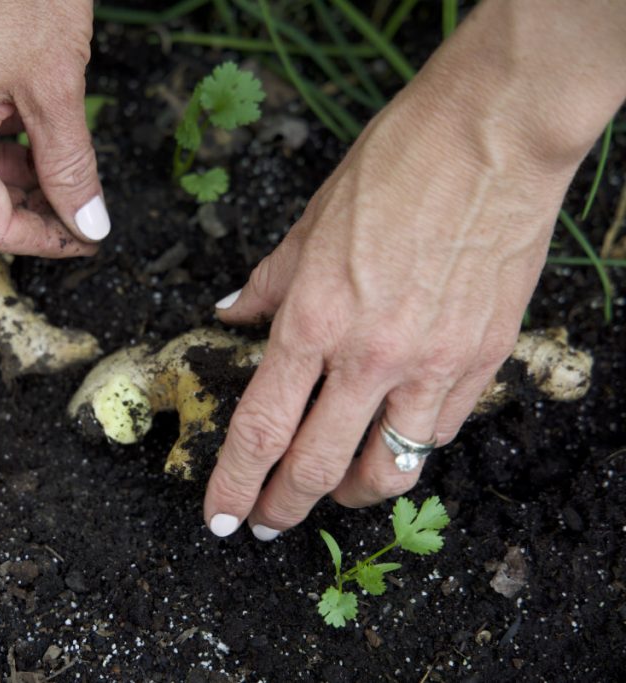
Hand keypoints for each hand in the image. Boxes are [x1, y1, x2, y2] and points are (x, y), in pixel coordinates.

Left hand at [202, 0, 625, 538]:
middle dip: (284, 507)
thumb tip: (231, 316)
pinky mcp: (483, 359)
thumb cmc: (393, 166)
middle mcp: (369, 356)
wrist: (491, 137)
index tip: (222, 517)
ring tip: (332, 493)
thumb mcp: (308, 224)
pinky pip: (439, 432)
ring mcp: (432, 364)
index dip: (234, 483)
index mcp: (312, 320)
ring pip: (388, 469)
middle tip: (268, 522)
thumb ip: (267, 285)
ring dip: (351, 494)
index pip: (260, 427)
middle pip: (317, 466)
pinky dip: (409, 448)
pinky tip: (392, 440)